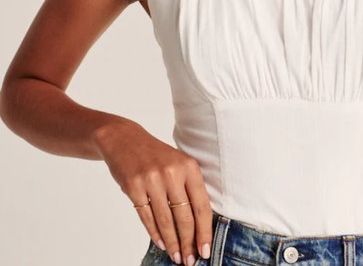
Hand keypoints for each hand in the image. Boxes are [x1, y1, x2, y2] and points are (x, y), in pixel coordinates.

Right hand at [94, 121, 212, 265]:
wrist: (124, 139)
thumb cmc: (156, 155)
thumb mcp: (178, 163)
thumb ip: (189, 187)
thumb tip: (200, 222)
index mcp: (189, 167)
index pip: (201, 205)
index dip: (204, 231)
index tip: (206, 249)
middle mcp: (172, 173)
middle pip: (184, 216)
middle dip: (188, 242)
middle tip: (190, 260)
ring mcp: (152, 180)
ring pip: (166, 220)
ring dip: (172, 242)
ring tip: (177, 257)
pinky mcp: (133, 187)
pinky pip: (147, 216)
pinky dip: (155, 233)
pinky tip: (162, 243)